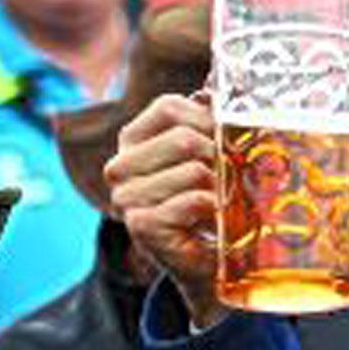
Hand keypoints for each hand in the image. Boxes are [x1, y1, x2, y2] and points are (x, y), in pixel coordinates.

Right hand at [106, 94, 223, 328]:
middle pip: (184, 139)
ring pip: (193, 171)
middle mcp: (120, 166)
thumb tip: (214, 87)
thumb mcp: (206, 154)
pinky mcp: (141, 226)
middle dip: (218, 158)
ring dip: (219, 188)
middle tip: (228, 180)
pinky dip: (214, 210)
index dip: (207, 122)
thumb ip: (206, 120)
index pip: (169, 107)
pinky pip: (193, 201)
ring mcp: (126, 198)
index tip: (222, 144)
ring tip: (220, 203)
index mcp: (132, 140)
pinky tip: (211, 221)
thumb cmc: (207, 202)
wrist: (205, 261)